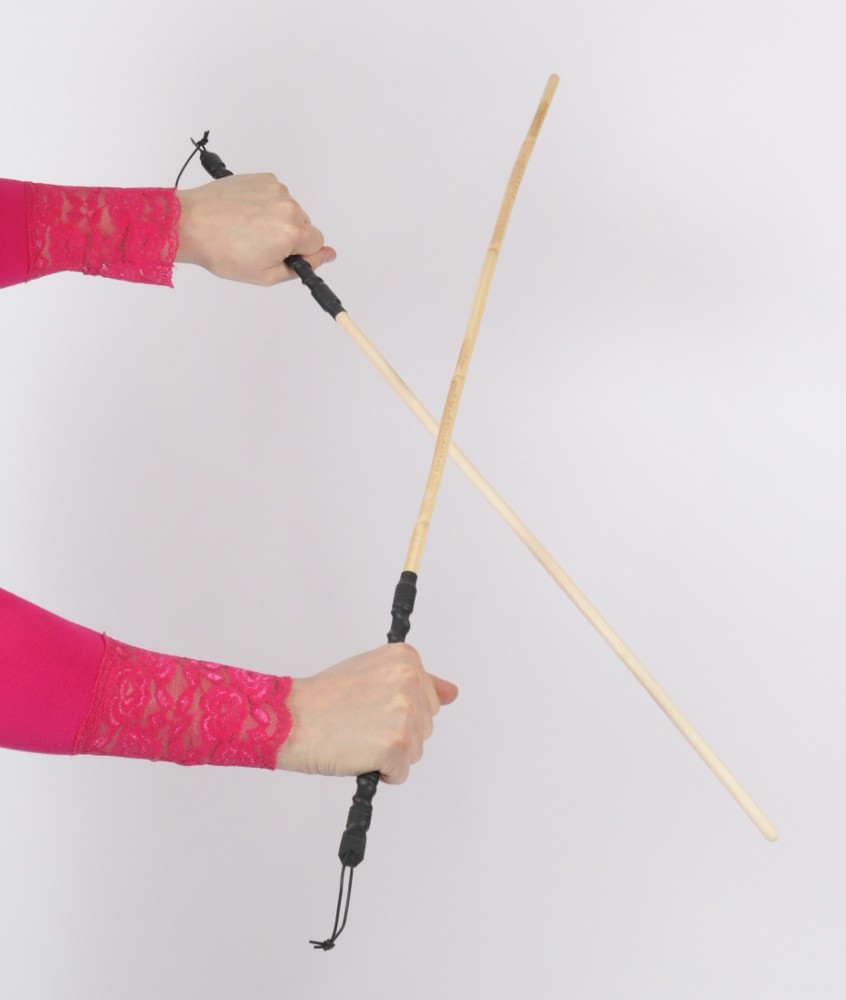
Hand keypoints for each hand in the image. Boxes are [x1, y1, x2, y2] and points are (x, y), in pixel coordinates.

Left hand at [174, 173, 335, 285]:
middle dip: (289, 237)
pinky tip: (247, 214)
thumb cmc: (222, 251)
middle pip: (305, 226)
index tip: (281, 256)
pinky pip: (277, 196)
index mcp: (293, 232)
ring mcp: (276, 189)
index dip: (301, 254)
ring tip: (248, 229)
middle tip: (259, 245)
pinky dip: (267, 205)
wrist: (191, 224)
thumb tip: (327, 255)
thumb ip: (303, 267)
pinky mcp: (263, 178)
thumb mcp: (265, 275)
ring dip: (277, 220)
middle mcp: (289, 206)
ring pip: (290, 211)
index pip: (318, 244)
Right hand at [276, 644, 458, 783]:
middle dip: (397, 731)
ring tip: (357, 736)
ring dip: (390, 753)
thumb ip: (416, 681)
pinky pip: (401, 772)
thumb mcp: (373, 673)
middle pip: (426, 724)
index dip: (398, 708)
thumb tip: (453, 692)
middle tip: (360, 722)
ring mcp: (406, 713)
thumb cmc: (324, 698)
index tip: (372, 705)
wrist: (290, 718)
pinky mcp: (397, 745)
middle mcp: (411, 681)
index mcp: (406, 658)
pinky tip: (358, 754)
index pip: (429, 697)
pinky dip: (382, 772)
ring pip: (416, 750)